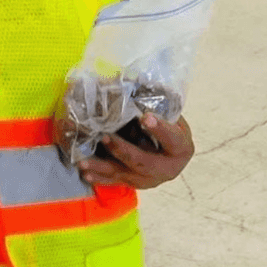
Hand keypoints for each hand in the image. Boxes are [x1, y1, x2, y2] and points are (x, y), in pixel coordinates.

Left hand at [77, 114, 194, 189]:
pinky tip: (85, 173)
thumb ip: (156, 103)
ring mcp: (151, 180)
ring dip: (103, 166)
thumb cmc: (169, 126)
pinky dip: (100, 177)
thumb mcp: (169, 114)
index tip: (145, 116)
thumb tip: (135, 82)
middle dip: (123, 150)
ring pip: (126, 174)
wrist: (169, 150)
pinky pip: (116, 181)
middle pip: (145, 162)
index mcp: (181, 148)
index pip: (173, 139)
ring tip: (84, 161)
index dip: (160, 129)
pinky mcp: (136, 183)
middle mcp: (168, 168)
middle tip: (105, 137)